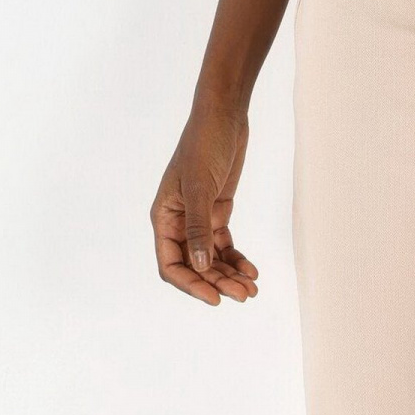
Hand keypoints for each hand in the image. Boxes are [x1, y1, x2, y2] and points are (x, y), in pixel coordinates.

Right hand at [151, 98, 259, 304]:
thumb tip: (199, 265)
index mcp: (164, 217)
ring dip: (229, 274)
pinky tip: (251, 270)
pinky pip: (223, 244)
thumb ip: (198, 227)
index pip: (171, 264)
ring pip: (211, 258)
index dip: (191, 284)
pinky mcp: (216, 211)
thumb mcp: (200, 186)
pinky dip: (236, 258)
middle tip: (243, 295)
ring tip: (251, 288)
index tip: (215, 298)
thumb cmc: (204, 144)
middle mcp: (178, 222)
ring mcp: (198, 218)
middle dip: (217, 282)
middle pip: (194, 265)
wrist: (224, 117)